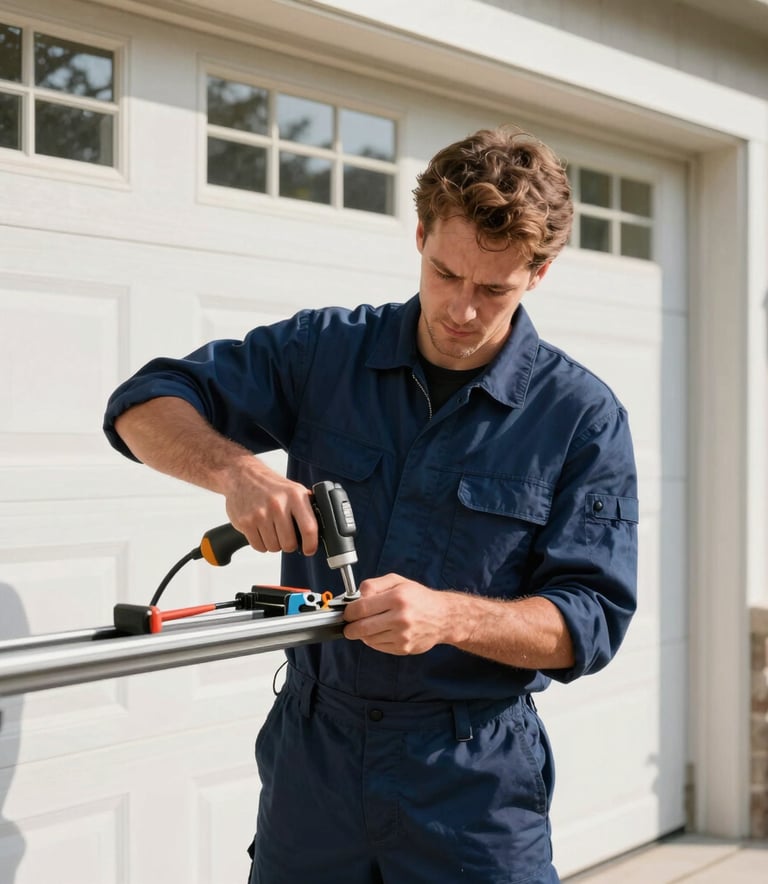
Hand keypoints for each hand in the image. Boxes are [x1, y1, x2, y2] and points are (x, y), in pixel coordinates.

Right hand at [224, 460, 317, 555]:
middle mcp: (278, 504)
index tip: (309, 549)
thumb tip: (321, 527)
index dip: (311, 544)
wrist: (242, 476)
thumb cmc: (270, 485)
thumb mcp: (294, 490)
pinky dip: (261, 544)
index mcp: (295, 496)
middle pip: (289, 543)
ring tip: (272, 530)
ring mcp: (260, 514)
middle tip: (286, 536)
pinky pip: (259, 546)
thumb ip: (307, 507)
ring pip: (274, 547)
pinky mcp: (246, 522)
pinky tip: (261, 531)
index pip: (309, 528)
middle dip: (289, 544)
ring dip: (274, 544)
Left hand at [342, 574, 457, 654]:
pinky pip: (378, 646)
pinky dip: (374, 640)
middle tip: (349, 625)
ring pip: (368, 639)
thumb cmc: (419, 597)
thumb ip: (375, 584)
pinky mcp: (404, 648)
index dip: (349, 612)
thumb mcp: (398, 581)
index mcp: (398, 598)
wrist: (444, 616)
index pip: (362, 608)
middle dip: (350, 627)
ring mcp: (402, 635)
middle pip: (362, 627)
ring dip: (362, 634)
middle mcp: (400, 617)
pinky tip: (380, 632)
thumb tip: (357, 595)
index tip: (348, 613)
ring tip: (368, 626)